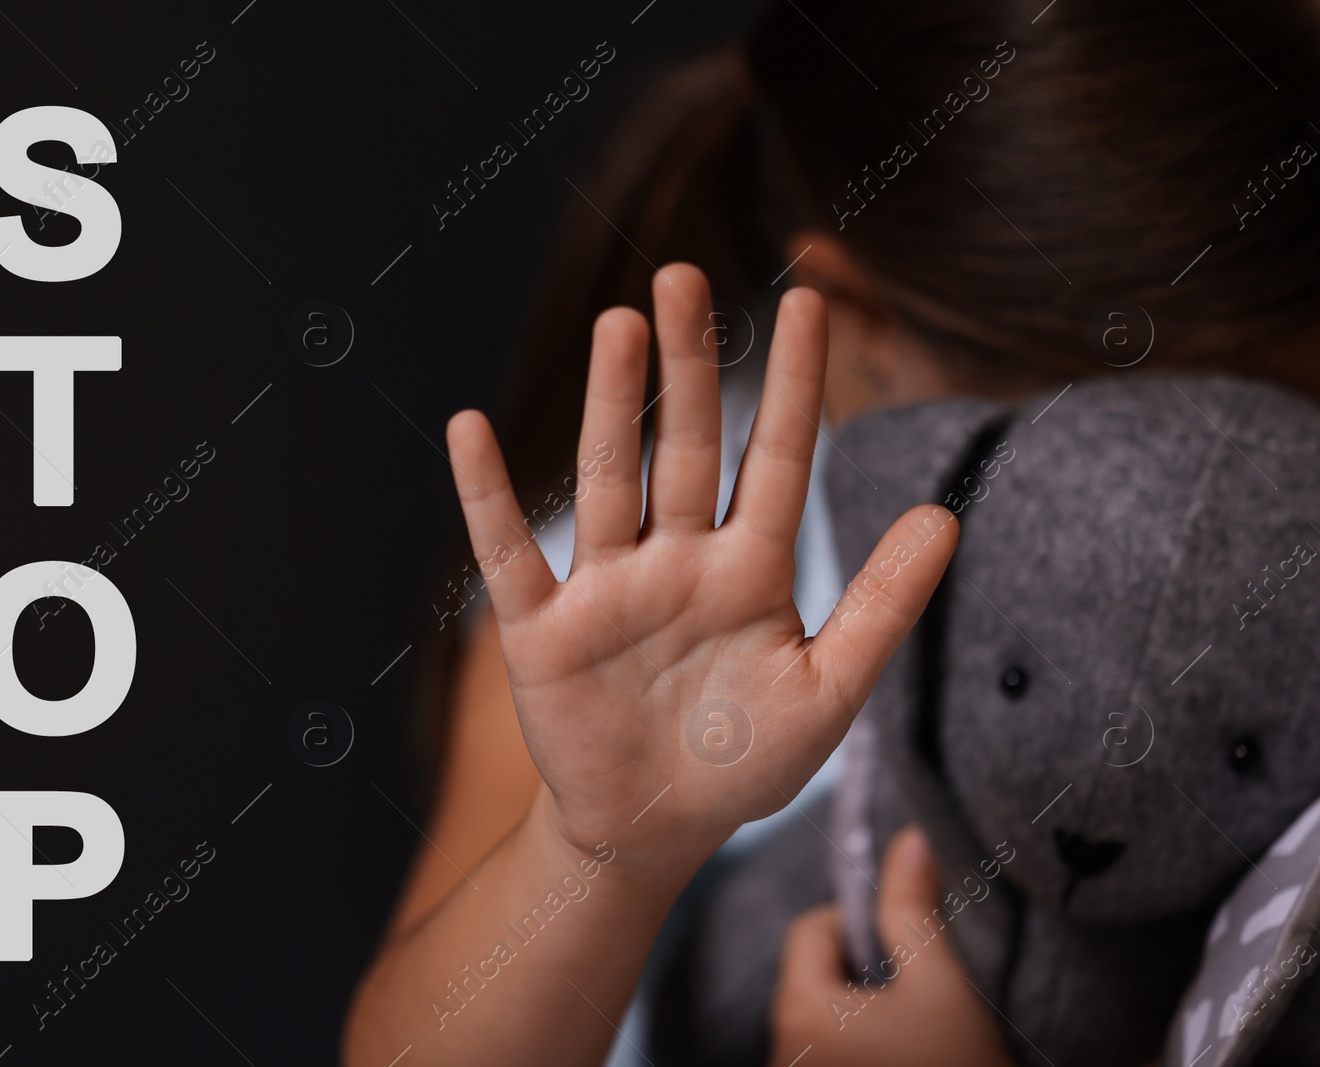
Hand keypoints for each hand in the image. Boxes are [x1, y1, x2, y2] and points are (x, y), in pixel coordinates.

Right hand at [444, 264, 957, 873]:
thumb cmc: (743, 762)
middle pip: (683, 447)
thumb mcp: (829, 693)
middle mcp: (676, 561)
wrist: (652, 830)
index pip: (776, 459)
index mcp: (750, 571)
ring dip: (608, 406)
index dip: (794, 384)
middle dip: (687, 365)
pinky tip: (469, 429)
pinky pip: (510, 554)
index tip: (808, 302)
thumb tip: (948, 515)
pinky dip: (487, 496)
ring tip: (616, 326)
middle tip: (683, 277)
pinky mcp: (541, 629)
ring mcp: (606, 589)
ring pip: (608, 481)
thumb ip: (883, 607)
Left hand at [770, 827, 1015, 1066]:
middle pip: (811, 979)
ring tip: (918, 1035)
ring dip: (861, 1016)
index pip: (810, 930)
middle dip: (860, 972)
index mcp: (801, 1012)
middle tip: (918, 992)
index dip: (859, 923)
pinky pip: (827, 1057)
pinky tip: (912, 1058)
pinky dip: (861, 1050)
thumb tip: (910, 837)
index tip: (909, 947)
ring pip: (822, 1024)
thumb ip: (915, 908)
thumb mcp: (944, 985)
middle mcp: (782, 1053)